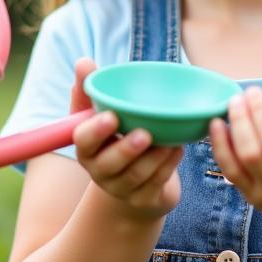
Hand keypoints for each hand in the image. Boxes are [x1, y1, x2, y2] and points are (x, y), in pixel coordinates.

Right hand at [69, 58, 183, 221]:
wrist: (133, 185)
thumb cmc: (114, 139)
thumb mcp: (100, 116)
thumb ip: (91, 90)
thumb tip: (83, 62)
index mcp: (86, 149)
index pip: (83, 141)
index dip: (96, 130)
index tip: (112, 116)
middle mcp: (100, 172)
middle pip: (110, 164)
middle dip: (127, 149)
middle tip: (145, 134)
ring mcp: (122, 190)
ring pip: (137, 175)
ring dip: (155, 157)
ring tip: (171, 140)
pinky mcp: (144, 200)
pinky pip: (157, 183)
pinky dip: (169, 166)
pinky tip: (178, 149)